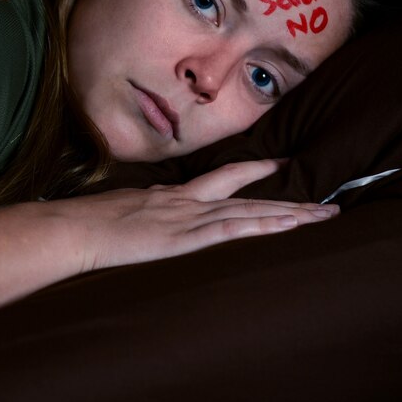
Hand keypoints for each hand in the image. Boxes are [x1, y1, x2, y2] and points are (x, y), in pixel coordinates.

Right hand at [53, 160, 338, 272]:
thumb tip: (143, 217)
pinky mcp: (183, 237)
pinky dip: (262, 226)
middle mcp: (186, 202)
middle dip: (287, 199)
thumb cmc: (88, 223)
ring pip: (248, 213)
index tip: (280, 164)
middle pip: (246, 195)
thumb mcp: (121, 212)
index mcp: (171, 196)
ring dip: (288, 215)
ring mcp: (187, 219)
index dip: (252, 171)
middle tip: (326, 203)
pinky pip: (231, 230)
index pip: (220, 180)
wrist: (75, 227)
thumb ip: (141, 212)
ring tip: (322, 216)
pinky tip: (287, 225)